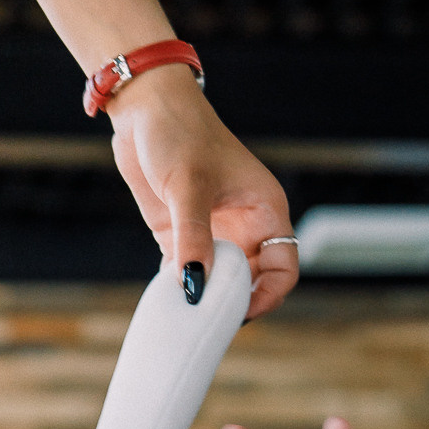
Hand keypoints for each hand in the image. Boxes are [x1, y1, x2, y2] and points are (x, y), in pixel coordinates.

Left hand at [108, 67, 297, 319]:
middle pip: (252, 280)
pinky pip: (188, 269)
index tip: (240, 313)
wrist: (144, 107)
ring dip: (205, 296)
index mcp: (265, 211)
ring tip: (186, 314)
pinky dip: (180, 285)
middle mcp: (244, 225)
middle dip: (234, 302)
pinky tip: (166, 296)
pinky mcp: (181, 232)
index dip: (268, 295)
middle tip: (208, 321)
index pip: (283, 268)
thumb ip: (193, 238)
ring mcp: (213, 230)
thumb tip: (194, 285)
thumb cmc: (180, 134)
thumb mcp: (188, 187)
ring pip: (219, 279)